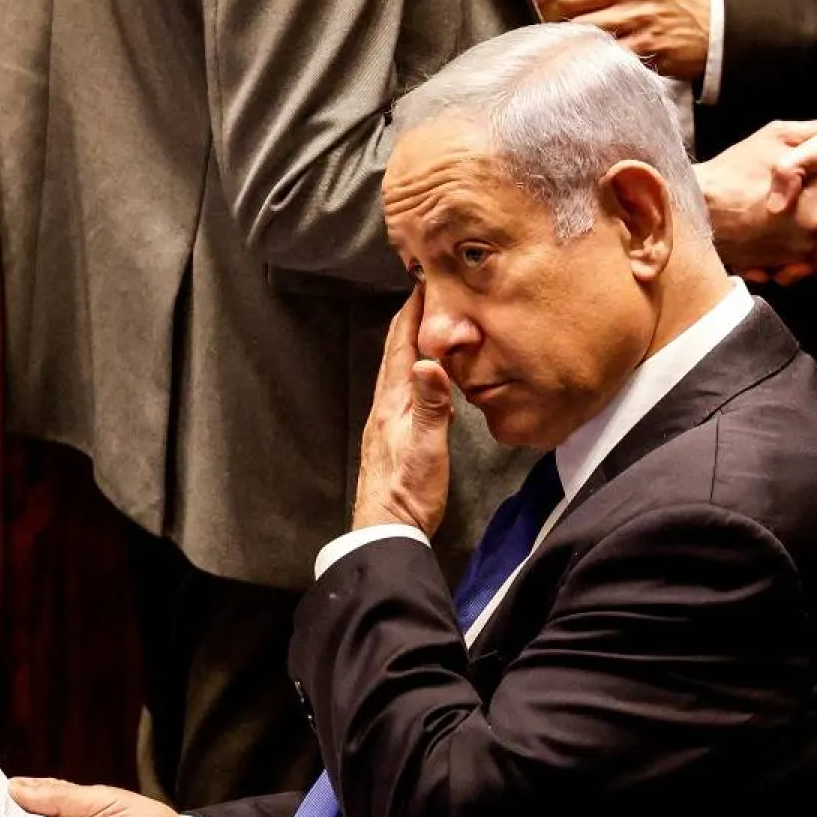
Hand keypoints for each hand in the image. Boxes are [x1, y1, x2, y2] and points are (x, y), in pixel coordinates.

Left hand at [352, 290, 451, 534]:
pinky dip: (415, 374)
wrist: (387, 532)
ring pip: (399, 373)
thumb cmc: (408, 494)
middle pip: (396, 354)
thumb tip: (429, 361)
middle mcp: (385, 408)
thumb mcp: (427, 448)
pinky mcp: (394, 438)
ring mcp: (387, 423)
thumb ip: (431, 406)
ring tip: (428, 329)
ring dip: (412, 346)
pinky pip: (405, 393)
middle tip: (425, 295)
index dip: (411, 314)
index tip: (423, 284)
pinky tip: (427, 381)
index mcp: (392, 404)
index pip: (401, 347)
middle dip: (409, 322)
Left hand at [529, 0, 709, 80]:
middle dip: (550, 11)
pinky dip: (589, 55)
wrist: (717, 26)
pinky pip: (602, 52)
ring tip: (569, 39)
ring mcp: (636, 17)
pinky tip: (590, 55)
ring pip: (580, 28)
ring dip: (568, 36)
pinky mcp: (642, 46)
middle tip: (549, 19)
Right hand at [693, 111, 816, 285]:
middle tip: (801, 189)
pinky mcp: (779, 272)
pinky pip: (800, 266)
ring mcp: (798, 257)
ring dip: (811, 229)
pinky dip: (793, 255)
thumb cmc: (734, 170)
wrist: (692, 209)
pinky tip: (777, 236)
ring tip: (784, 211)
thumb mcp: (781, 137)